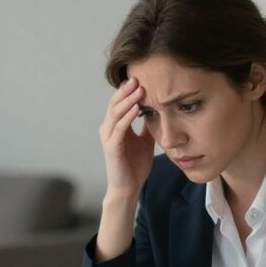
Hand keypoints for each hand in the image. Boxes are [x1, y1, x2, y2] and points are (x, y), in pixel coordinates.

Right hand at [99, 77, 154, 200]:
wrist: (129, 188)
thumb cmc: (135, 166)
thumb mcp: (145, 141)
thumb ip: (147, 126)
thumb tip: (157, 111)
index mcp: (116, 126)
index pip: (119, 103)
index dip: (128, 90)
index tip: (141, 78)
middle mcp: (109, 129)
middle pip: (115, 103)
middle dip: (126, 90)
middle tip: (138, 77)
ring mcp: (108, 138)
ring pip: (115, 113)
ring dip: (127, 100)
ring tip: (139, 89)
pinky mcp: (111, 147)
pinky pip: (119, 128)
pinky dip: (127, 116)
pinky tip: (137, 108)